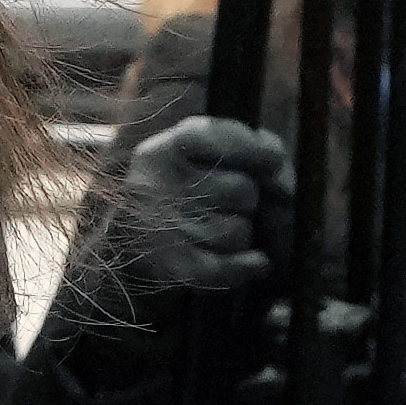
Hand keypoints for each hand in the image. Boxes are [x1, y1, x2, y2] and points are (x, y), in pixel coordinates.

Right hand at [57, 115, 290, 351]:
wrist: (126, 254)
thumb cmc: (177, 199)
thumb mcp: (197, 159)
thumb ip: (243, 147)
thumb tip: (279, 169)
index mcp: (161, 152)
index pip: (215, 136)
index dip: (252, 148)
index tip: (273, 160)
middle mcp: (153, 185)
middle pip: (241, 189)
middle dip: (250, 201)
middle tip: (232, 206)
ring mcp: (158, 229)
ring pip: (238, 230)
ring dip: (243, 235)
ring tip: (221, 232)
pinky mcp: (167, 267)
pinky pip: (226, 267)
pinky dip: (247, 266)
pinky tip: (256, 262)